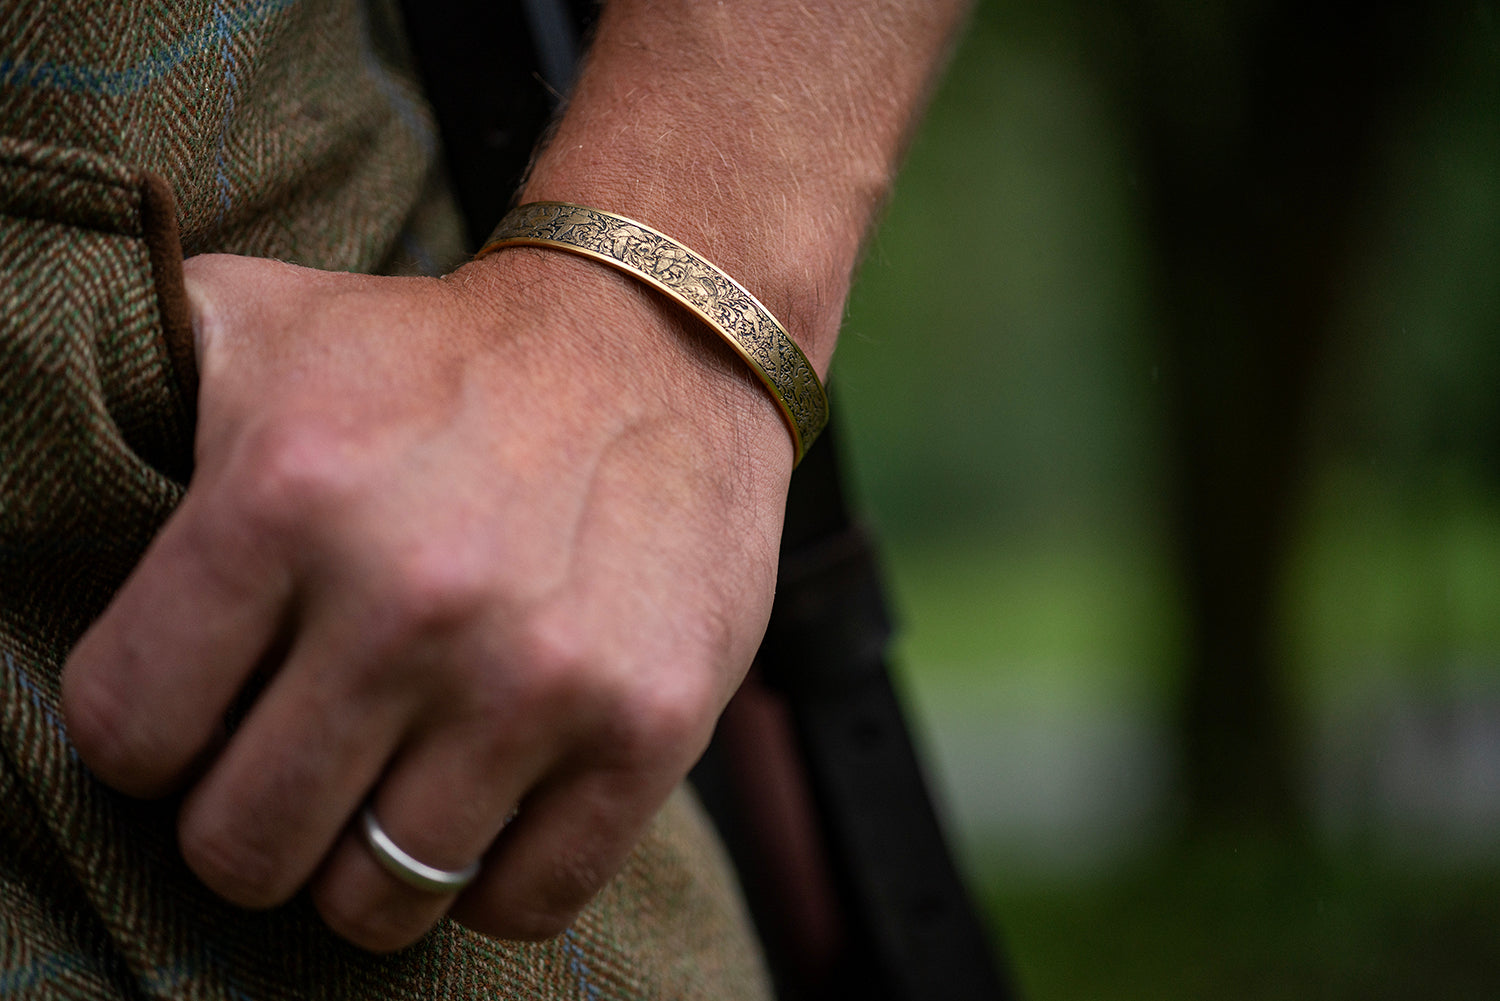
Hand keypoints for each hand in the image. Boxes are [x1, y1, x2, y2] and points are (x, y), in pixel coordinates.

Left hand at [61, 248, 793, 950]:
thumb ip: (131, 394)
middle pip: (244, 845)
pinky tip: (487, 797)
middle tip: (295, 759)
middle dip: (249, 819)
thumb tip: (29, 480)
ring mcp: (541, 676)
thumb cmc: (440, 357)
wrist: (655, 343)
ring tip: (389, 781)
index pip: (130, 735)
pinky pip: (523, 903)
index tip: (200, 713)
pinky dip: (489, 878)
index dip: (148, 740)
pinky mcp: (649, 725)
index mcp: (285, 496)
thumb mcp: (266, 324)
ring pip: (381, 898)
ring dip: (367, 860)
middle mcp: (412, 599)